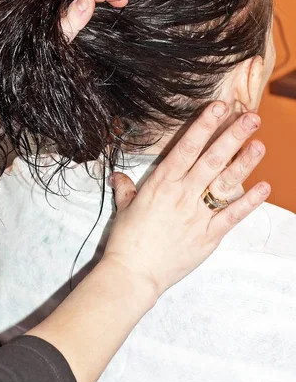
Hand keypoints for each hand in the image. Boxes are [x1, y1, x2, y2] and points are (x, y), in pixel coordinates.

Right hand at [105, 102, 269, 299]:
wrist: (133, 274)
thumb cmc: (127, 240)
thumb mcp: (124, 208)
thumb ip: (125, 188)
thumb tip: (117, 176)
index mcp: (161, 183)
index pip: (186, 147)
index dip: (204, 126)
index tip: (218, 107)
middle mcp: (182, 194)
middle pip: (212, 159)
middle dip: (232, 136)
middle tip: (251, 117)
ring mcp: (197, 215)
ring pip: (225, 184)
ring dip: (244, 163)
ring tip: (259, 145)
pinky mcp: (208, 236)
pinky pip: (232, 216)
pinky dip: (249, 202)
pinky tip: (264, 188)